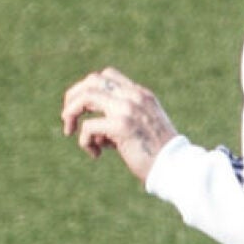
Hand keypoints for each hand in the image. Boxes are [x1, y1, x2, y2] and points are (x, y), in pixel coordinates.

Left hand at [60, 67, 177, 183]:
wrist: (176, 167)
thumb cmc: (159, 153)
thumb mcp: (144, 127)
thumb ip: (125, 120)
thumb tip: (99, 132)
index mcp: (141, 94)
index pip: (108, 75)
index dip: (89, 88)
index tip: (84, 109)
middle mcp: (133, 97)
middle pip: (92, 81)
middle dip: (73, 97)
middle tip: (67, 117)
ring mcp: (127, 109)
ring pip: (86, 97)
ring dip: (71, 113)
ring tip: (69, 130)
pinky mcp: (121, 126)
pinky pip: (88, 127)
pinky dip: (84, 141)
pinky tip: (96, 154)